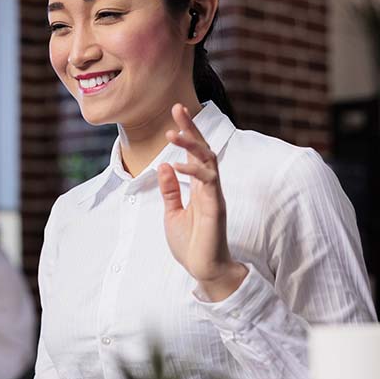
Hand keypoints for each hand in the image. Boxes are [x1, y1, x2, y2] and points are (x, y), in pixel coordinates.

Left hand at [157, 103, 246, 300]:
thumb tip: (164, 165)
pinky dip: (192, 170)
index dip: (187, 132)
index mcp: (200, 186)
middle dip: (191, 128)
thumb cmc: (191, 243)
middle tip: (178, 108)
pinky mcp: (216, 206)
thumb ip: (171, 190)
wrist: (203, 270)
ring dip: (191, 144)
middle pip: (204, 149)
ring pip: (208, 161)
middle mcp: (209, 186)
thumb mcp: (172, 213)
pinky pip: (207, 182)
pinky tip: (175, 165)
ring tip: (172, 133)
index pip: (194, 153)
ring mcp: (214, 195)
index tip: (177, 112)